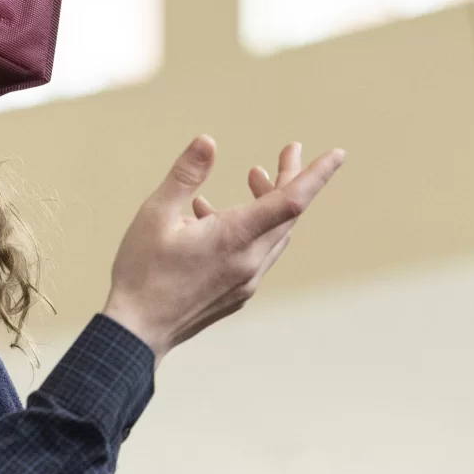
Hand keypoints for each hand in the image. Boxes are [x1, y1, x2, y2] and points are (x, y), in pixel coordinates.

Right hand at [103, 137, 343, 359]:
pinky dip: (251, 227)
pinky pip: (258, 254)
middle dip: (291, 179)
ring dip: (270, 203)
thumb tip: (208, 140)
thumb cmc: (142, 272)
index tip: (338, 154)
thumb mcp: (156, 214)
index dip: (317, 175)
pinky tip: (214, 216)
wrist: (135, 333)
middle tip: (288, 151)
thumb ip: (185, 174)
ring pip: (275, 235)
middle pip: (289, 215)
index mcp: (235, 238)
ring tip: (252, 176)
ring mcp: (246, 282)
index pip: (292, 201)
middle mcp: (250, 262)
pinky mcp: (237, 294)